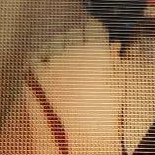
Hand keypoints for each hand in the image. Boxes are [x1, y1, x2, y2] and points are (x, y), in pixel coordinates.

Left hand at [30, 16, 122, 140]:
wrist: (87, 128)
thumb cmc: (107, 106)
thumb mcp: (117, 81)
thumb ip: (114, 59)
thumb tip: (113, 44)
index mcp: (96, 50)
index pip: (93, 26)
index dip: (95, 29)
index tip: (95, 33)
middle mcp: (75, 51)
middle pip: (74, 31)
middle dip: (79, 35)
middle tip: (81, 44)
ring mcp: (56, 62)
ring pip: (56, 39)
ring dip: (61, 43)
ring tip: (66, 52)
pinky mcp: (42, 74)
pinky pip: (37, 55)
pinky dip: (41, 55)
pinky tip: (47, 60)